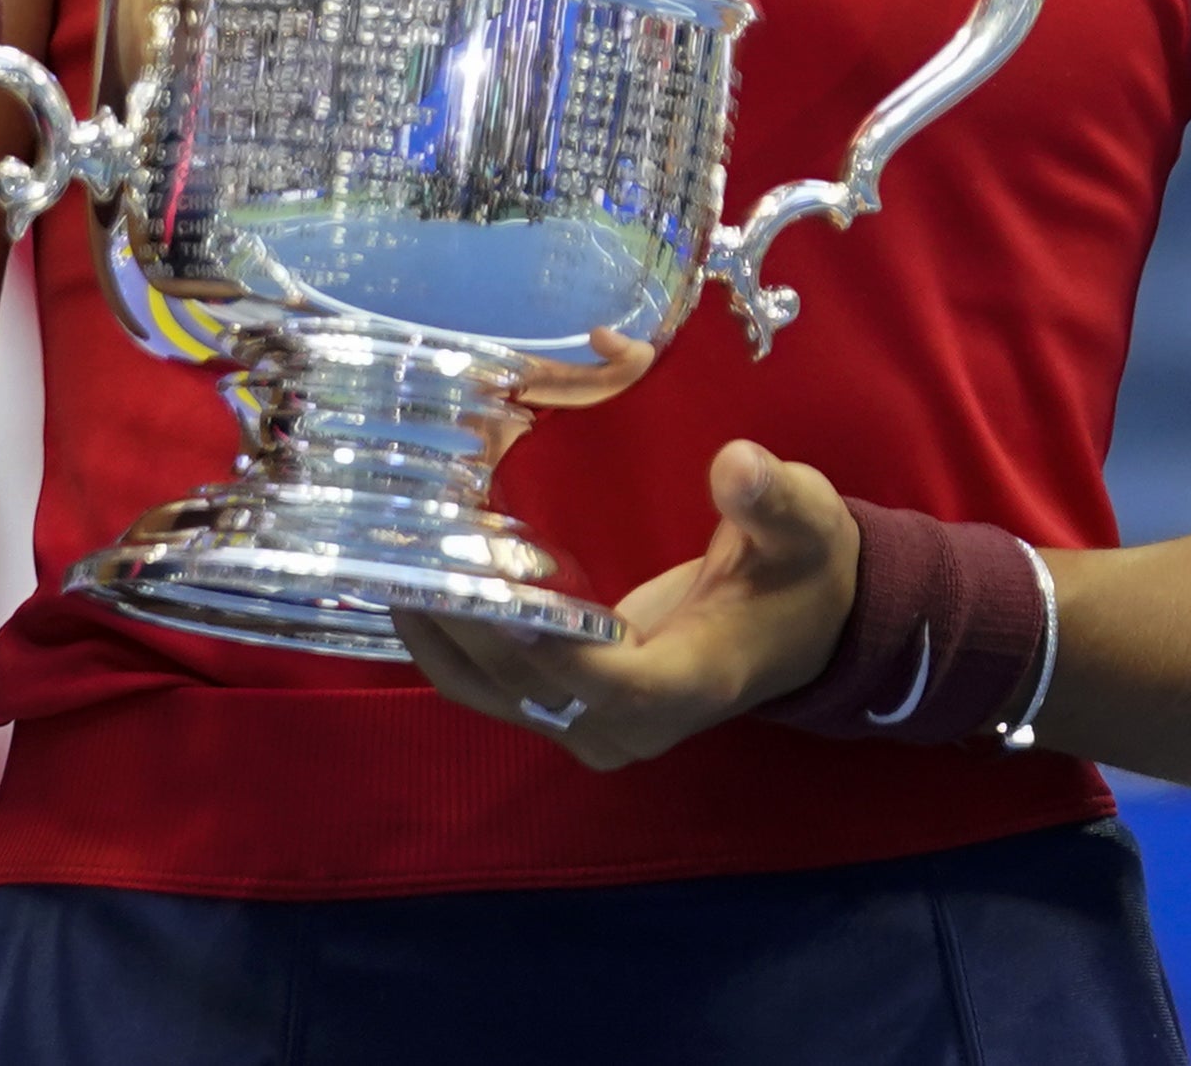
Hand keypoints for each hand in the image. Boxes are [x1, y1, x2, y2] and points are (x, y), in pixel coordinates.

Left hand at [384, 440, 857, 771]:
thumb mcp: (804, 523)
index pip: (609, 683)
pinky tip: (410, 589)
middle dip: (462, 627)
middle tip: (402, 553)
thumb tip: (737, 465)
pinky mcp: (573, 710)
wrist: (805, 624)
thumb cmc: (800, 569)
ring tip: (385, 564)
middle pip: (531, 691)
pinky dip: (450, 646)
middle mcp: (636, 722)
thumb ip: (774, 499)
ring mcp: (599, 726)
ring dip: (439, 638)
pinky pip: (494, 689)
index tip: (487, 596)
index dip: (547, 648)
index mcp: (694, 681)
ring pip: (496, 696)